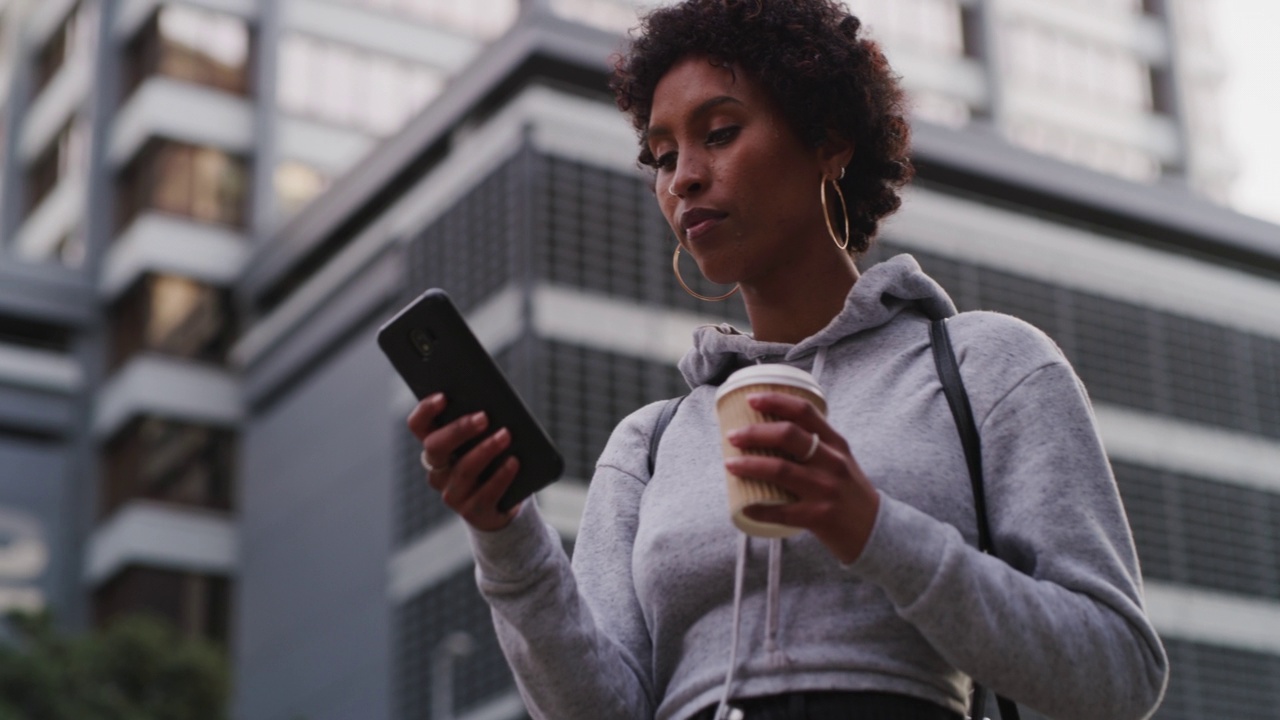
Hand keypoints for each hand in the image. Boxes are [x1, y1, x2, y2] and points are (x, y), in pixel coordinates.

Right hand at [406, 393, 521, 531]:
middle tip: (484, 417)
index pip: (418, 425)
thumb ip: (482, 423)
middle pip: (436, 447)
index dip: (426, 410)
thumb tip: (494, 403)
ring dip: (485, 450)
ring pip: (463, 470)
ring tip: (505, 436)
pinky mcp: (472, 512)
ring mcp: (452, 493)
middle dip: (459, 430)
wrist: (506, 503)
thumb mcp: (486, 439)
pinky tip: (513, 462)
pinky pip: (484, 494)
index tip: (444, 396)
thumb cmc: (495, 460)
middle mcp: (437, 471)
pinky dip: (500, 476)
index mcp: (436, 447)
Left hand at [725, 392, 879, 563]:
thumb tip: (767, 433)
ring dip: (750, 466)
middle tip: (733, 435)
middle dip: (755, 433)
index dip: (776, 401)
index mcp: (836, 443)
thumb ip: (814, 445)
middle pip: (789, 436)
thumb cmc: (849, 492)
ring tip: (730, 464)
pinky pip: (781, 511)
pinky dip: (759, 508)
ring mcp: (826, 489)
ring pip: (781, 470)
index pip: (805, 412)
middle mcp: (832, 462)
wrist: (875, 530)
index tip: (751, 399)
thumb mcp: (839, 460)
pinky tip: (743, 507)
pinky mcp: (819, 516)